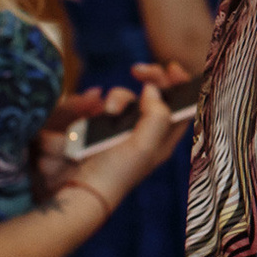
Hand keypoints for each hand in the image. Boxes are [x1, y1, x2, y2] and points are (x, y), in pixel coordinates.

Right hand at [36, 63, 193, 228]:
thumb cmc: (114, 173)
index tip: (170, 67)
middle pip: (154, 96)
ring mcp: (119, 130)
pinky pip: (101, 105)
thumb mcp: (144, 147)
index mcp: (162, 140)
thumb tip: (152, 90)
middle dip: (147, 81)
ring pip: (125, 97)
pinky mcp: (96, 129)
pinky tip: (94, 109)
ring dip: (117, 98)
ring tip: (106, 112)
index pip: (180, 107)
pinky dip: (99, 102)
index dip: (180, 85)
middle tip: (137, 70)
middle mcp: (143, 134)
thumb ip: (157, 115)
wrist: (76, 189)